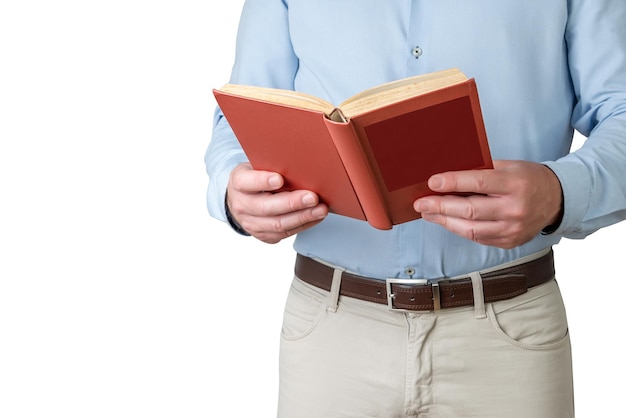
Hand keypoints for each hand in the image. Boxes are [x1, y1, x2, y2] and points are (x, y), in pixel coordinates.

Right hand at [227, 163, 328, 243]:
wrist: (242, 200)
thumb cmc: (256, 180)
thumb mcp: (257, 167)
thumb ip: (272, 166)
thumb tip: (299, 165)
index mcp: (238, 183)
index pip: (247, 182)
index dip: (262, 181)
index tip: (279, 179)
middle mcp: (241, 206)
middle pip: (266, 207)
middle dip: (291, 203)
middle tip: (312, 197)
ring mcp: (252, 224)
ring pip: (278, 224)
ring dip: (302, 217)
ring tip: (320, 209)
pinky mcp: (264, 235)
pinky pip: (286, 233)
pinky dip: (304, 224)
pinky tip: (316, 216)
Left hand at [414, 160, 562, 248]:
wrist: (557, 200)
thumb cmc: (528, 179)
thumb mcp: (509, 166)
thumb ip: (481, 170)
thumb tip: (447, 176)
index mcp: (516, 184)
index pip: (478, 183)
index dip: (452, 183)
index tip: (432, 182)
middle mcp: (515, 209)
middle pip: (470, 210)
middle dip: (440, 207)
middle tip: (421, 203)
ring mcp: (513, 229)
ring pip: (470, 229)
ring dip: (444, 221)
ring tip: (428, 214)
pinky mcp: (509, 242)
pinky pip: (477, 238)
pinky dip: (459, 229)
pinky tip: (447, 221)